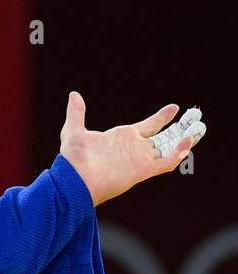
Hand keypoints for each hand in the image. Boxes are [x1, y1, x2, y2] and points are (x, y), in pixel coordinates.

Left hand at [59, 92, 205, 206]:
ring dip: (184, 139)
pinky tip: (186, 143)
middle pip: (164, 137)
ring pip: (169, 148)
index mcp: (122, 137)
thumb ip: (76, 112)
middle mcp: (135, 148)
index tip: (175, 107)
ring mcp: (140, 159)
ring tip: (199, 128)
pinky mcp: (143, 170)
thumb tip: (74, 94)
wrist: (74, 178)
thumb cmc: (74, 158)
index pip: (149, 125)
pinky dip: (177, 154)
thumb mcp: (74, 130)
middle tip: (195, 117)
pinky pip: (166, 162)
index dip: (162, 117)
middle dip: (180, 128)